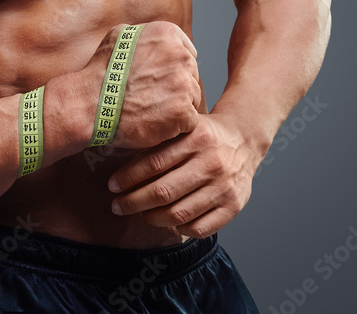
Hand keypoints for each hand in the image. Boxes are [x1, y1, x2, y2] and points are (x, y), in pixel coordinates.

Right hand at [82, 21, 201, 150]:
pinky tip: (156, 123)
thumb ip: (147, 35)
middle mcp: (180, 56)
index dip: (174, 70)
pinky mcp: (183, 111)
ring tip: (152, 111)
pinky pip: (190, 120)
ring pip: (193, 98)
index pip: (187, 54)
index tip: (160, 80)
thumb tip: (160, 40)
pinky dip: (176, 126)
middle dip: (177, 88)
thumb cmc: (101, 72)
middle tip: (154, 98)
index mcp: (168, 34)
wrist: (91, 103)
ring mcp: (184, 84)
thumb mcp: (120, 35)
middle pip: (192, 76)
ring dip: (178, 107)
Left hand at [105, 113, 259, 237]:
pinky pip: (199, 228)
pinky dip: (179, 228)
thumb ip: (158, 143)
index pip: (154, 163)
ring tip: (141, 213)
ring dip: (152, 218)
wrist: (243, 140)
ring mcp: (224, 187)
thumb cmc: (204, 136)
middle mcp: (212, 163)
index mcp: (196, 139)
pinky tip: (170, 221)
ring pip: (178, 213)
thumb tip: (118, 163)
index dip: (128, 178)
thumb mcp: (184, 128)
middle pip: (163, 192)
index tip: (112, 185)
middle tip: (117, 206)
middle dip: (133, 202)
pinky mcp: (233, 206)